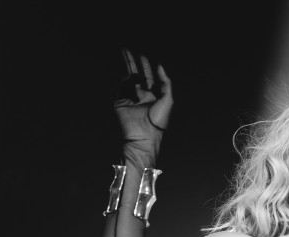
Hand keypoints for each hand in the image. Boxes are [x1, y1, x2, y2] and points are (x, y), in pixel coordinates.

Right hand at [114, 48, 172, 165]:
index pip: (149, 77)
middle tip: (128, 50)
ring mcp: (129, 98)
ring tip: (129, 56)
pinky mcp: (120, 101)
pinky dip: (127, 80)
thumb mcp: (168, 100)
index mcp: (153, 96)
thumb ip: (166, 83)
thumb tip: (160, 66)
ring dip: (129, 68)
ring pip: (128, 79)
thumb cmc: (159, 121)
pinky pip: (122, 87)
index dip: (146, 66)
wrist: (144, 135)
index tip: (143, 55)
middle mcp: (141, 95)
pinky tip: (132, 77)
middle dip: (133, 62)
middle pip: (136, 75)